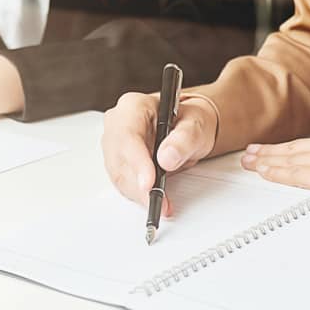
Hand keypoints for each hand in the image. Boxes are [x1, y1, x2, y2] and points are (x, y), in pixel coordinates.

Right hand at [102, 92, 218, 215]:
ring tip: (160, 203)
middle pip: (119, 159)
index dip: (136, 162)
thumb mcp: (196, 125)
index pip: (128, 136)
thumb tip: (167, 157)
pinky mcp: (117, 162)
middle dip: (138, 184)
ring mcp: (114, 143)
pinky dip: (138, 194)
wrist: (186, 129)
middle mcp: (118, 123)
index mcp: (133, 106)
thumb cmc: (188, 121)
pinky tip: (153, 199)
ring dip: (138, 193)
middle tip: (159, 200)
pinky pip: (122, 181)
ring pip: (118, 174)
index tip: (148, 183)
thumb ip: (184, 139)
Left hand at [240, 121, 309, 196]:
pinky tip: (264, 172)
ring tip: (250, 162)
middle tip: (253, 151)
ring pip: (294, 158)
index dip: (303, 148)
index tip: (289, 150)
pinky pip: (298, 174)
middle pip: (303, 147)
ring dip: (269, 160)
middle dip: (275, 150)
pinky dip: (278, 172)